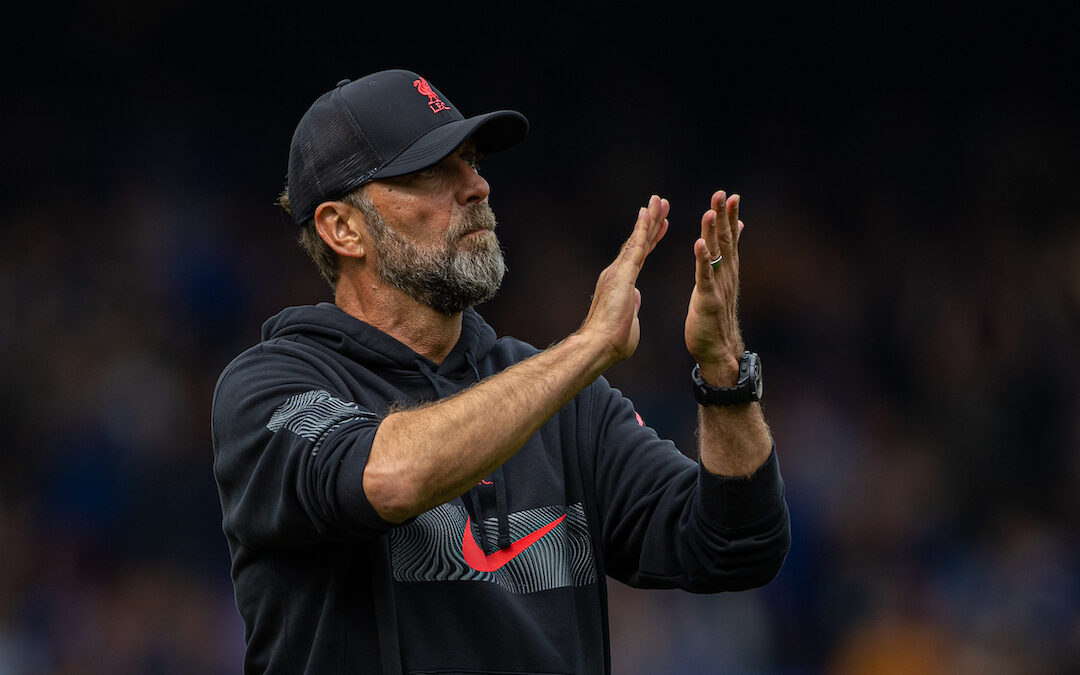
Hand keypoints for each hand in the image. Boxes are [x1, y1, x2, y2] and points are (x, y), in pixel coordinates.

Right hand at [577, 194, 668, 364]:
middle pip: (638, 242)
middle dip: (650, 222)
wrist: (598, 347)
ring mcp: (618, 272)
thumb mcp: (629, 320)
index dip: (650, 240)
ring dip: (649, 219)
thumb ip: (633, 306)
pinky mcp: (622, 275)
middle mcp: (616, 273)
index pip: (639, 256)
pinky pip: (636, 246)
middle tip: (660, 203)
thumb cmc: (612, 342)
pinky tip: (649, 213)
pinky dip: (643, 228)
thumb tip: (636, 298)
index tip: (660, 226)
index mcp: (621, 284)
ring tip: (659, 200)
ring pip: (637, 239)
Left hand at [685, 190, 744, 385]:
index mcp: (727, 270)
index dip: (730, 216)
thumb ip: (727, 260)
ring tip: (710, 211)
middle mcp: (727, 274)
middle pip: (725, 239)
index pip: (729, 237)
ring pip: (716, 254)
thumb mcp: (723, 283)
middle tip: (722, 193)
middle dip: (724, 216)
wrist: (718, 348)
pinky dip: (702, 258)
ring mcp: (718, 286)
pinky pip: (704, 275)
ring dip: (713, 231)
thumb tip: (737, 237)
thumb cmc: (716, 316)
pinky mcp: (708, 299)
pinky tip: (698, 243)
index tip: (730, 195)